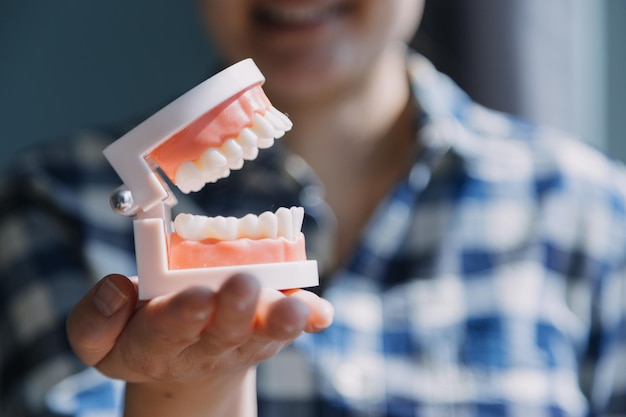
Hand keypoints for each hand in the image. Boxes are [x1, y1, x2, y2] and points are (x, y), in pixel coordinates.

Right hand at [66, 273, 333, 415]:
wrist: (185, 365)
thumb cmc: (142, 337)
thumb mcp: (100, 339)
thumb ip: (95, 319)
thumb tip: (119, 287)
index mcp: (157, 344)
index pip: (167, 331)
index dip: (182, 316)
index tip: (197, 297)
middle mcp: (206, 345)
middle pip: (223, 332)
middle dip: (234, 310)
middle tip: (243, 285)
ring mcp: (243, 340)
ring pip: (263, 333)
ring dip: (280, 320)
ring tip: (294, 307)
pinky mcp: (267, 331)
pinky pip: (291, 328)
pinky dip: (309, 317)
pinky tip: (320, 312)